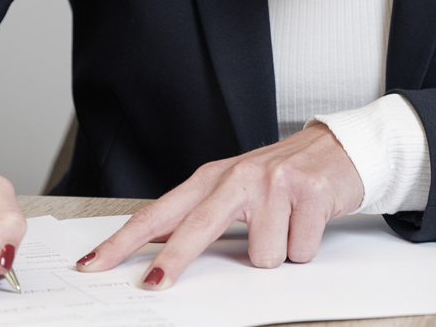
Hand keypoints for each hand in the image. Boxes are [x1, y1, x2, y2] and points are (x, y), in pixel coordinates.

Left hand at [76, 123, 363, 288]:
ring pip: (262, 256)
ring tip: (288, 225)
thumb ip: (202, 215)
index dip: (124, 241)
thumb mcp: (236, 188)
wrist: (341, 148)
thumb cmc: (283, 175)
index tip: (94, 263)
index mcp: (211, 177)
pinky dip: (305, 246)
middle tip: (153, 286)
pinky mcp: (308, 194)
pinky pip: (298, 251)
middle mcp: (238, 177)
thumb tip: (161, 253)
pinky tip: (308, 221)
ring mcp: (274, 184)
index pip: (158, 213)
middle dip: (173, 261)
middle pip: (195, 228)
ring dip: (279, 251)